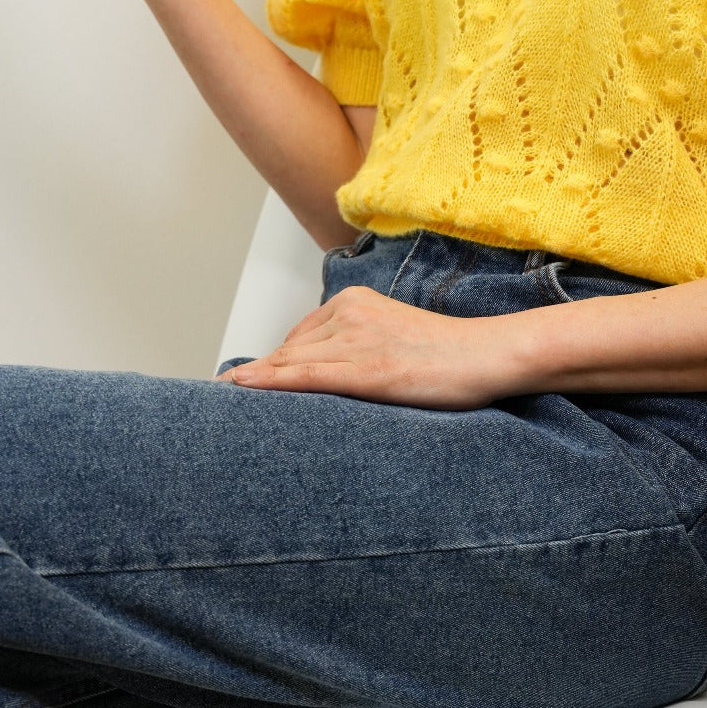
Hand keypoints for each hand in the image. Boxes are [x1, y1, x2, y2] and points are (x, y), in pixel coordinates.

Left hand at [212, 285, 528, 409]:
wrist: (488, 356)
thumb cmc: (450, 356)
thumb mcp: (394, 341)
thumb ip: (356, 349)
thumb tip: (324, 377)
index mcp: (354, 302)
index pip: (297, 338)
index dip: (269, 367)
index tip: (242, 386)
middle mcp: (348, 312)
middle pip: (287, 351)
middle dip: (256, 377)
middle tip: (217, 401)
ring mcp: (356, 339)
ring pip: (290, 363)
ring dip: (253, 385)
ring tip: (218, 405)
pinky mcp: (367, 368)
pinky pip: (306, 375)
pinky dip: (269, 383)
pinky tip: (242, 390)